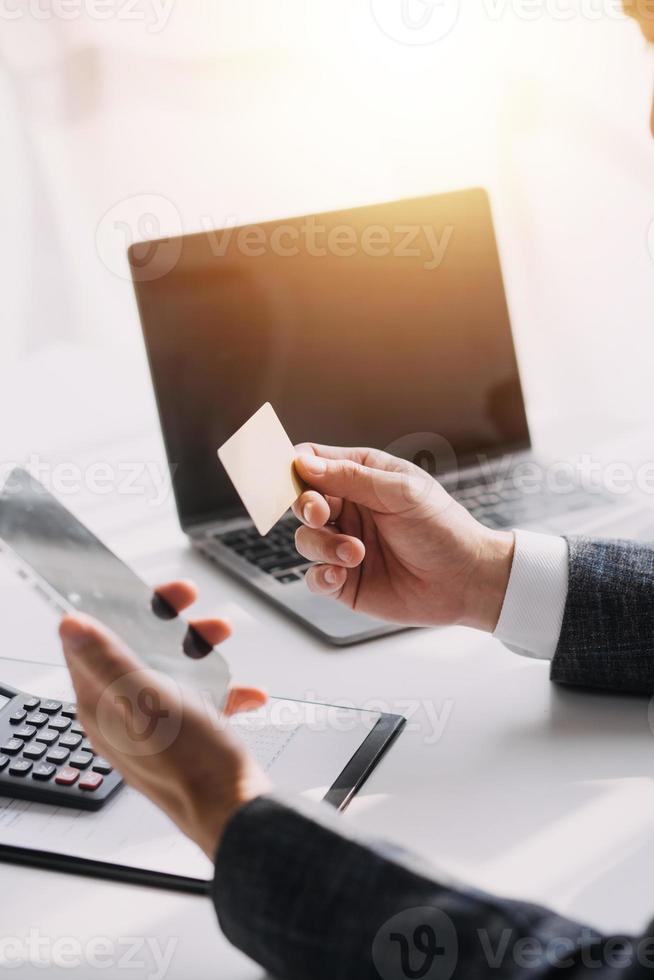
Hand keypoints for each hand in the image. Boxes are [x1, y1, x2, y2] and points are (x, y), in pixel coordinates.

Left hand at [59, 580, 270, 858]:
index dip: (119, 610)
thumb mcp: (149, 700)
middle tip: (192, 608)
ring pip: (169, 671)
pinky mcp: (182, 740)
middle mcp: (121, 718)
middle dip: (168, 625)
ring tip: (221, 640)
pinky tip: (247, 692)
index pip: (93, 644)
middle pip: (135, 652)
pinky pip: (198, 701)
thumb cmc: (194, 764)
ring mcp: (152, 730)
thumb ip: (109, 659)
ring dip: (197, 651)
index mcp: (101, 707)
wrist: (236, 814)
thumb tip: (70, 625)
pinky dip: (223, 690)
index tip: (150, 593)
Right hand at [293, 446, 514, 631]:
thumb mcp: (401, 493)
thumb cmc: (443, 529)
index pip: (314, 462)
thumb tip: (304, 463)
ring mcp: (344, 544)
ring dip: (322, 545)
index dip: (295, 466)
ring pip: (305, 539)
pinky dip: (321, 575)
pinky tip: (341, 574)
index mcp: (362, 476)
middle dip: (305, 506)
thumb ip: (352, 478)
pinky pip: (314, 577)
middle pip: (301, 500)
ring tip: (354, 554)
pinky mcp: (345, 580)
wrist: (467, 581)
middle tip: (321, 514)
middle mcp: (349, 508)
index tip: (292, 477)